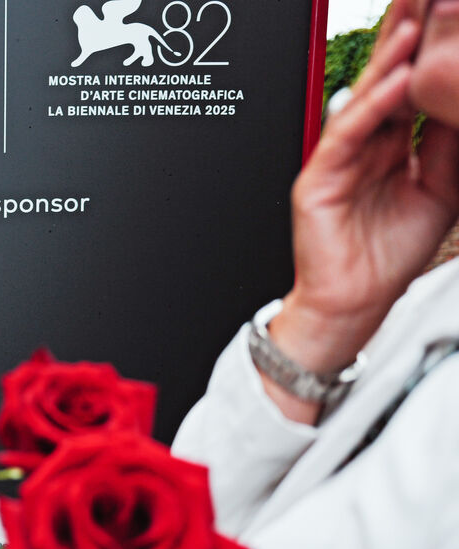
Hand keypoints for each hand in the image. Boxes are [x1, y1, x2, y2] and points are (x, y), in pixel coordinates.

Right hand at [278, 3, 458, 372]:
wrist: (353, 304)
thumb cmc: (387, 256)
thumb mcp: (441, 189)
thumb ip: (448, 144)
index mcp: (390, 143)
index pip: (411, 83)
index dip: (427, 48)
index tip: (445, 14)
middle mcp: (363, 144)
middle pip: (385, 78)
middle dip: (405, 35)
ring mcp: (338, 158)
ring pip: (366, 98)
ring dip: (391, 59)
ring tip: (416, 24)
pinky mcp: (318, 178)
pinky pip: (347, 135)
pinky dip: (373, 107)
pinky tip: (398, 82)